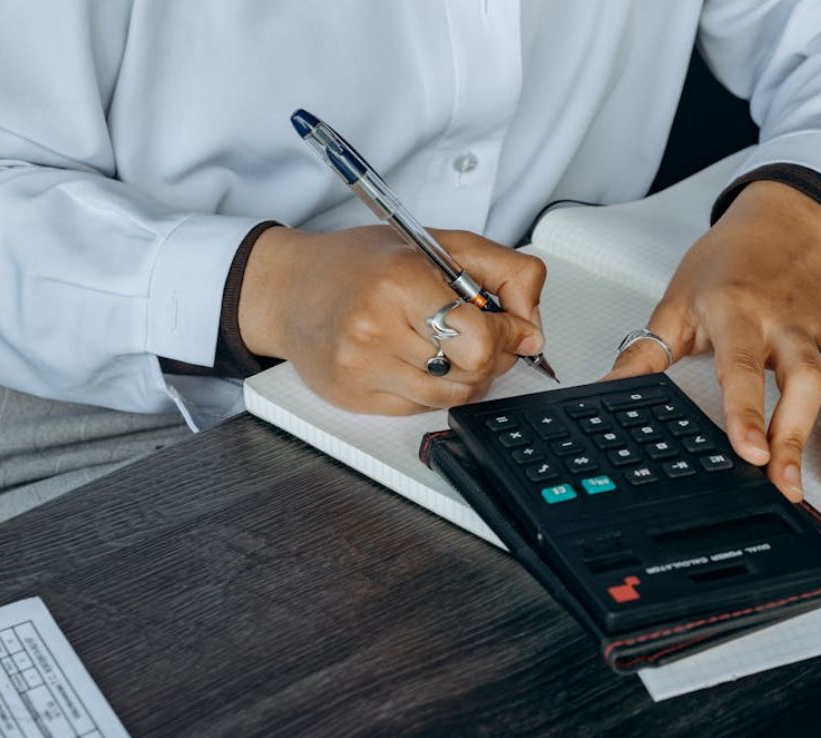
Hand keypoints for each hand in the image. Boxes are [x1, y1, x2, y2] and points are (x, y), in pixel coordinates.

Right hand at [239, 225, 545, 413]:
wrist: (288, 289)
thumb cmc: (363, 264)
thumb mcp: (441, 246)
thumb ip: (505, 274)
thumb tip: (533, 331)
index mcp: (401, 281)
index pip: (483, 338)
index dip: (510, 335)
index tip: (511, 326)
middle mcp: (376, 327)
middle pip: (473, 371)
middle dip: (491, 356)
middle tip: (480, 335)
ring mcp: (361, 368)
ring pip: (453, 396)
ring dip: (466, 376)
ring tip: (448, 346)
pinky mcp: (353, 398)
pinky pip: (422, 409)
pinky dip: (433, 388)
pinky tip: (416, 360)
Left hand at [606, 181, 820, 499]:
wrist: (781, 221)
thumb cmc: (725, 263)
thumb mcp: (676, 302)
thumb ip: (645, 353)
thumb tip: (605, 389)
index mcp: (737, 310)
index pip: (742, 366)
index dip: (747, 411)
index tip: (750, 451)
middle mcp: (786, 318)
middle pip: (803, 379)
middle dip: (797, 435)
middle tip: (789, 484)